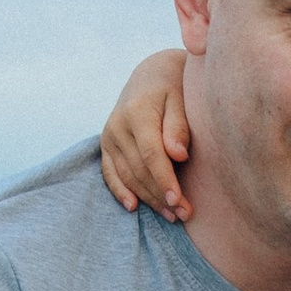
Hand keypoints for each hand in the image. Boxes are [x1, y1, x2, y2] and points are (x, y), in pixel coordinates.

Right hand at [100, 51, 194, 217]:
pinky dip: (120, 191)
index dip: (165, 179)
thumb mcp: (180, 98)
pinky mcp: (106, 144)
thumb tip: (178, 154)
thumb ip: (178, 126)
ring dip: (148, 199)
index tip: (179, 200)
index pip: (151, 153)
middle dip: (162, 195)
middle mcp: (118, 125)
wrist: (151, 74)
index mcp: (137, 111)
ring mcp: (109, 136)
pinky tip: (133, 207)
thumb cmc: (174, 87)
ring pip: (127, 176)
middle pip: (140, 169)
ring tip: (172, 215)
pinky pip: (110, 173)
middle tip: (185, 214)